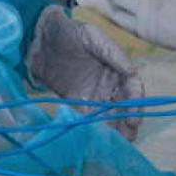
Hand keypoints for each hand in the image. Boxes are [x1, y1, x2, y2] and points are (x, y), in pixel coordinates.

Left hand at [26, 5, 144, 139]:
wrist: (39, 38)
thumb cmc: (69, 32)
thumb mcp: (92, 37)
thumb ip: (112, 53)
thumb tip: (132, 71)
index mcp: (116, 68)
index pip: (132, 87)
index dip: (136, 101)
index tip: (135, 115)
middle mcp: (108, 83)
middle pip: (124, 105)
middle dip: (129, 120)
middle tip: (130, 134)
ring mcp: (93, 94)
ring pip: (109, 114)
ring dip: (115, 128)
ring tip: (119, 142)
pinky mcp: (76, 102)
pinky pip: (88, 117)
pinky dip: (95, 128)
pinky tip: (98, 138)